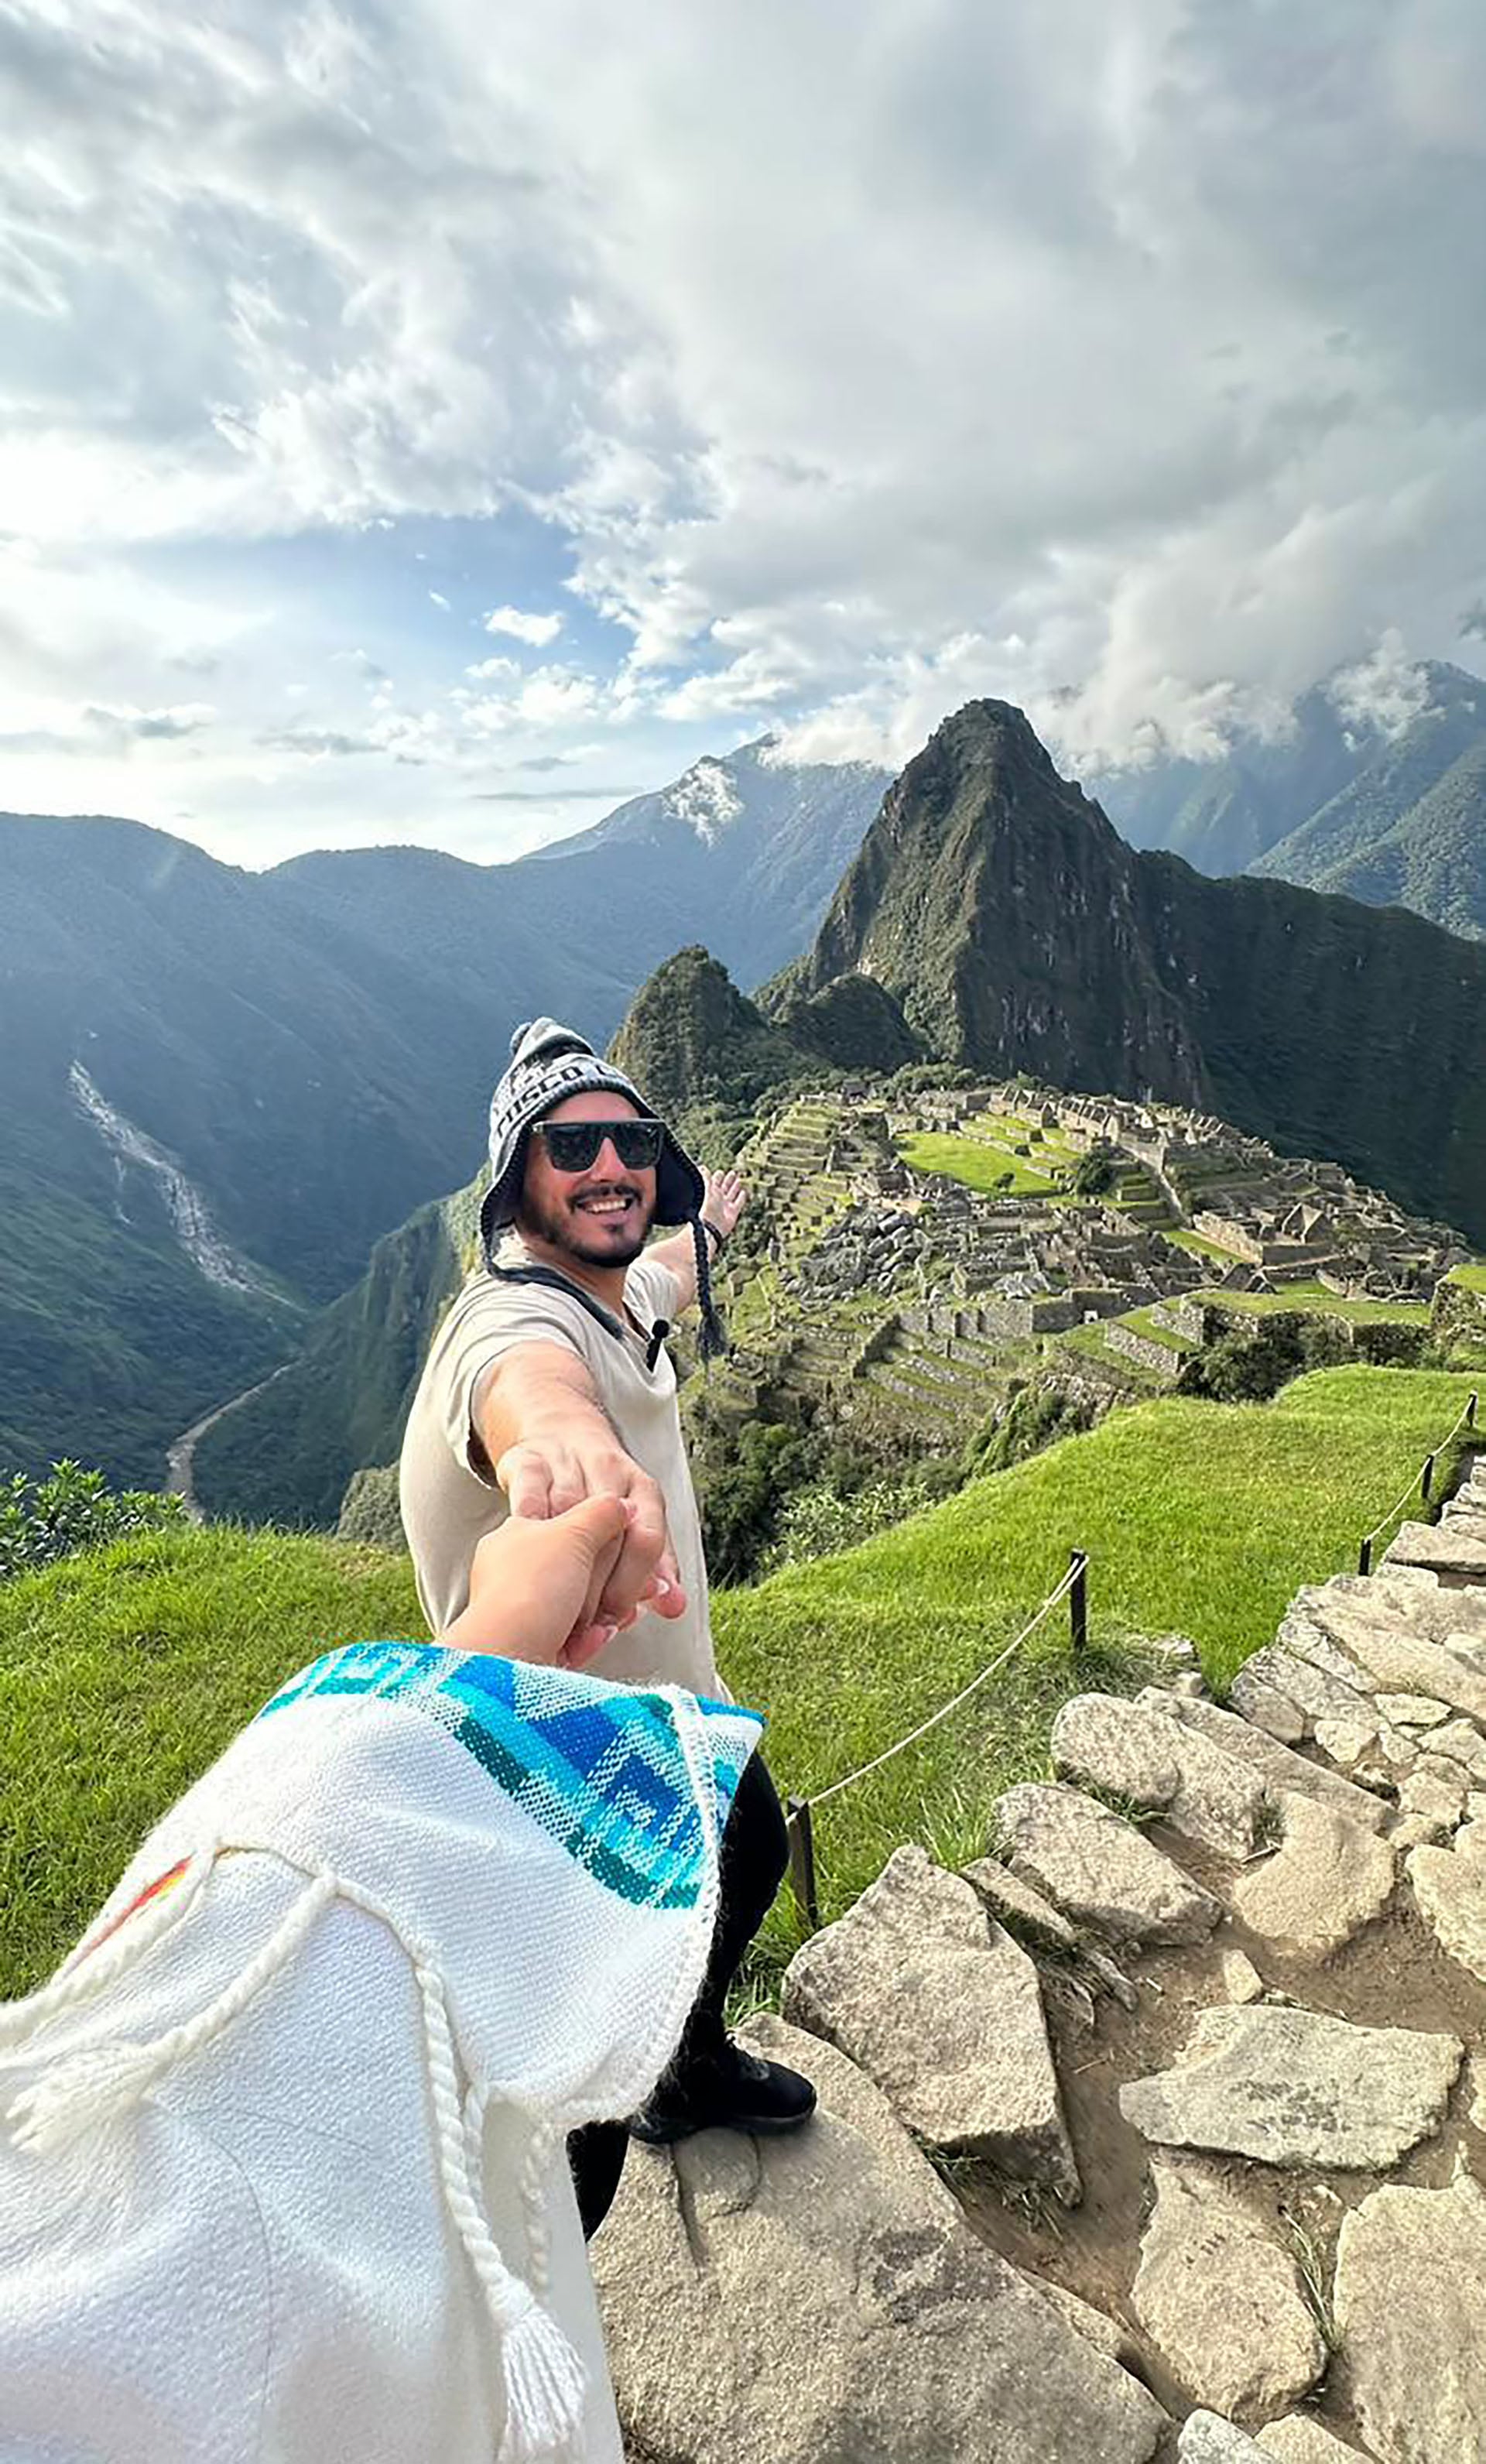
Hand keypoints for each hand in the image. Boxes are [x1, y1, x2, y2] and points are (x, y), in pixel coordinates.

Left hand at [440, 1495, 643, 1667]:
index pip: (566, 1527)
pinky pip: (572, 1638)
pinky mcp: (532, 1646)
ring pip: (579, 1607)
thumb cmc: (528, 1590)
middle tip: (621, 1588)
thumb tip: (620, 1505)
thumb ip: (602, 1512)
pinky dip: (587, 1639)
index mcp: (515, 1537)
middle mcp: (513, 1573)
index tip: (621, 1545)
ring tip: (607, 1620)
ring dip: (601, 1614)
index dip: (601, 1538)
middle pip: (577, 1571)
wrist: (506, 1655)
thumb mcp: (574, 1533)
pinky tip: (593, 1638)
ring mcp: (522, 1611)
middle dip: (606, 1583)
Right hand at [493, 1428, 686, 1630]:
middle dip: (596, 1585)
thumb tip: (675, 1607)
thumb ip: (654, 1569)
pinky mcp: (530, 1460)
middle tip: (584, 1625)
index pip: (647, 1540)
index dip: (633, 1585)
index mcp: (643, 1490)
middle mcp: (610, 1470)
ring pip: (569, 1513)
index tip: (616, 1619)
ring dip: (560, 1562)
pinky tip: (524, 1555)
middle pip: (609, 1531)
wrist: (561, 1432)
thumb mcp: (636, 1525)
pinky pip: (529, 1490)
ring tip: (553, 1605)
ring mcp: (568, 1463)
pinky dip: (529, 1521)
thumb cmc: (603, 1499)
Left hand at [703, 1166, 746, 1241]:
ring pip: (732, 1193)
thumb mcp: (705, 1189)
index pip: (714, 1182)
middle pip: (724, 1187)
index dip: (717, 1177)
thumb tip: (702, 1167)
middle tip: (732, 1173)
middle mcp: (717, 1199)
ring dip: (735, 1186)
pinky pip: (739, 1203)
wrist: (710, 1226)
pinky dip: (741, 1197)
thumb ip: (705, 1178)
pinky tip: (744, 1192)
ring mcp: (725, 1205)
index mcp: (709, 1193)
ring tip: (738, 1180)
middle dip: (728, 1179)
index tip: (720, 1172)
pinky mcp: (733, 1212)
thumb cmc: (704, 1209)